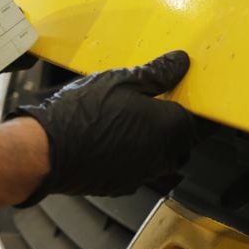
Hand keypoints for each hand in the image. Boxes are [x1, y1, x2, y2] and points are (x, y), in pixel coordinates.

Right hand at [7, 51, 195, 203]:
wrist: (47, 151)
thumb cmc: (84, 115)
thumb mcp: (123, 80)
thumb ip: (157, 73)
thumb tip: (178, 62)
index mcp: (170, 128)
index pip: (201, 121)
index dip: (195, 108)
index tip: (186, 97)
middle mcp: (162, 156)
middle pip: (183, 142)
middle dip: (176, 126)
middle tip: (159, 105)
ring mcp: (143, 174)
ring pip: (162, 159)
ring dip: (156, 143)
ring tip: (133, 121)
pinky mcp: (122, 185)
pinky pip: (139, 169)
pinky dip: (134, 156)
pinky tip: (114, 140)